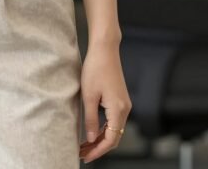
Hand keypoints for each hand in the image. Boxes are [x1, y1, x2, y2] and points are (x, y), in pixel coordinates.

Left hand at [78, 42, 131, 163]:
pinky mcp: (119, 100)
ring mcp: (123, 104)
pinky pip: (113, 121)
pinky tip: (91, 133)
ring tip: (83, 145)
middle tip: (82, 154)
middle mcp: (124, 109)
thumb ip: (89, 119)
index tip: (86, 157)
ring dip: (99, 139)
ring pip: (114, 130)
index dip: (98, 151)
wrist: (104, 50)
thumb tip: (89, 138)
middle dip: (98, 148)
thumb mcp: (88, 96)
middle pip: (114, 137)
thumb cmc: (95, 69)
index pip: (111, 139)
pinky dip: (103, 129)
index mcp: (118, 109)